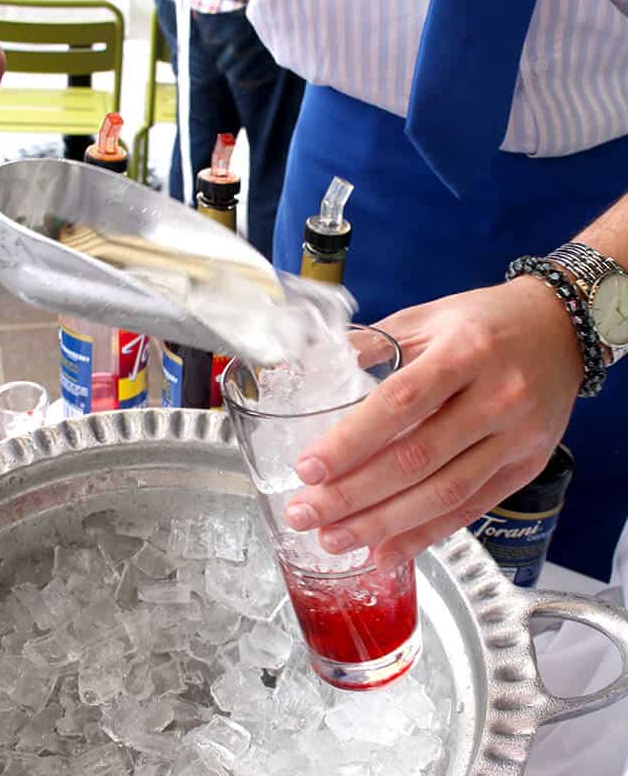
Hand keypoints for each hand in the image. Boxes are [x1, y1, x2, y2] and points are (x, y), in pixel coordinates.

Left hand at [285, 277, 582, 570]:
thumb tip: (312, 367)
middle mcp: (497, 397)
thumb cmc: (487, 322)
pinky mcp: (526, 467)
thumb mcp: (428, 316)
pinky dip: (425, 535)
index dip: (351, 441)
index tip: (308, 468)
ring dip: (382, 525)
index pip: (400, 403)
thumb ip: (373, 343)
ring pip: (443, 494)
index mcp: (465, 351)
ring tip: (333, 539)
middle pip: (417, 459)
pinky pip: (471, 509)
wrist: (561, 330)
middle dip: (353, 495)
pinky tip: (386, 551)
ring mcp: (516, 438)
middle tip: (305, 514)